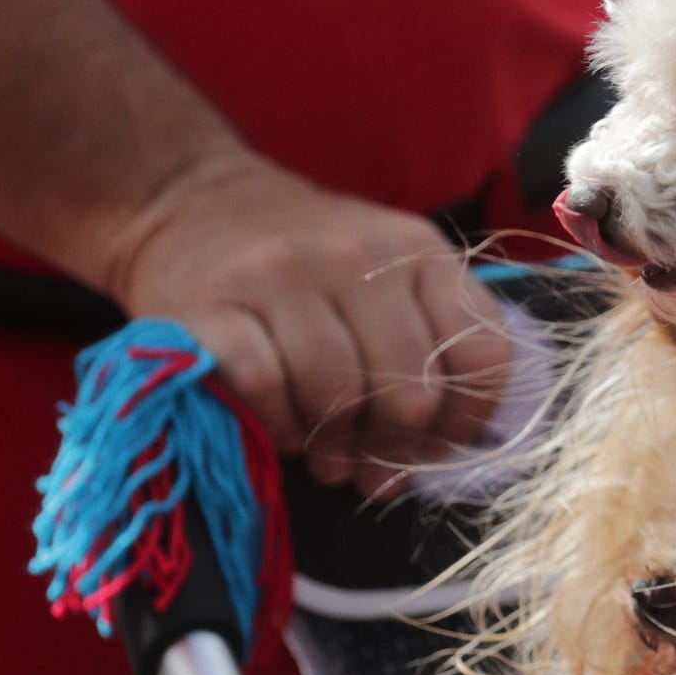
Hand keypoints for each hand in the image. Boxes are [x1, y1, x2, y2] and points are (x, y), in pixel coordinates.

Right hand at [102, 154, 512, 494]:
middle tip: (364, 458)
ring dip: (331, 442)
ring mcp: (283, 275)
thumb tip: (409, 472)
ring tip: (321, 448)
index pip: (485, 357)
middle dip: (390, 445)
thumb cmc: (304, 263)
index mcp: (420, 251)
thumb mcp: (385, 281)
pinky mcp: (214, 304)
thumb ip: (422, 360)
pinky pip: (265, 387)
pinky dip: (276, 424)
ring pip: (339, 396)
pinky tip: (279, 427)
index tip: (434, 441)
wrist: (190, 202)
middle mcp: (358, 256)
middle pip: (412, 395)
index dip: (465, 420)